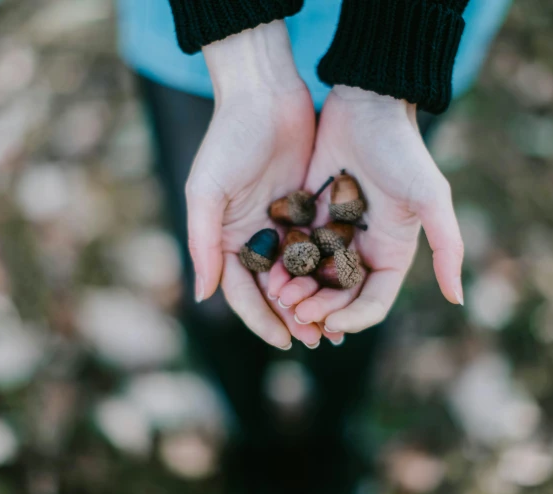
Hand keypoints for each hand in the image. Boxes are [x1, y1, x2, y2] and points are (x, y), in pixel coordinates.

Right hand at [187, 21, 323, 348]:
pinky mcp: (306, 208)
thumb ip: (203, 243)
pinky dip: (330, 269)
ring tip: (336, 325)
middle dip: (293, 316)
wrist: (264, 94)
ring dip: (315, 299)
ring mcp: (281, 223)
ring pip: (300, 273)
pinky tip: (349, 287)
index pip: (242, 292)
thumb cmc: (228, 139)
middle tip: (317, 340)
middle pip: (273, 290)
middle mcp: (252, 237)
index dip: (262, 319)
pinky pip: (319, 246)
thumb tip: (203, 295)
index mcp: (225, 239)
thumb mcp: (207, 191)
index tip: (285, 341)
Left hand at [272, 85, 464, 333]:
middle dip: (318, 308)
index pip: (372, 303)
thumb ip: (447, 246)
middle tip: (295, 310)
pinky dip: (281, 265)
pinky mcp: (307, 216)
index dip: (353, 318)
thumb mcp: (431, 196)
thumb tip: (458, 299)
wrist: (366, 104)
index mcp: (391, 254)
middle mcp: (361, 250)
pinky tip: (267, 271)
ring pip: (310, 278)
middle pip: (337, 297)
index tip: (330, 323)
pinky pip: (292, 250)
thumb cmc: (402, 150)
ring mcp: (332, 235)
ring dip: (296, 291)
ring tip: (279, 295)